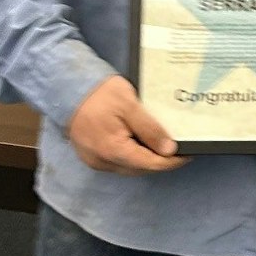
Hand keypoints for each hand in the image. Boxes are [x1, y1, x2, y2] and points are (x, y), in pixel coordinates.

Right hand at [67, 75, 188, 174]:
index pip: (151, 164)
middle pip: (140, 168)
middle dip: (160, 161)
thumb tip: (169, 150)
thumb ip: (149, 128)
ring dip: (146, 159)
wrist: (66, 87)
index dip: (172, 161)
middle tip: (178, 148)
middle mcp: (103, 161)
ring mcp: (95, 160)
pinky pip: (117, 161)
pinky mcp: (91, 156)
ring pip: (129, 167)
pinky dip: (131, 155)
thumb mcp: (129, 105)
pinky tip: (140, 143)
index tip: (188, 154)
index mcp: (113, 150)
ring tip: (162, 145)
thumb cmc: (98, 93)